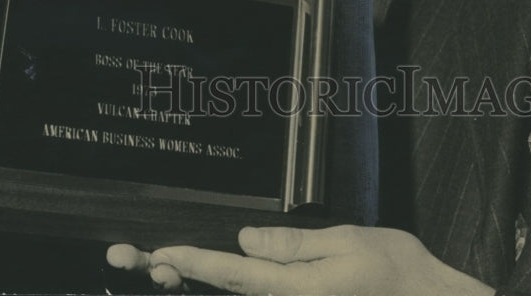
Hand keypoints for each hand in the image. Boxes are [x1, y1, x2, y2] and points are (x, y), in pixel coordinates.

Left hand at [108, 224, 493, 295]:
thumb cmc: (396, 270)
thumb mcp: (349, 244)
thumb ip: (294, 246)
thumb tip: (244, 239)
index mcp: (297, 290)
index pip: (234, 273)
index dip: (193, 262)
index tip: (158, 251)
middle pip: (226, 289)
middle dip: (180, 272)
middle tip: (134, 254)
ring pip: (238, 294)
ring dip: (196, 278)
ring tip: (158, 261)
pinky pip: (259, 294)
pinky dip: (229, 281)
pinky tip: (212, 270)